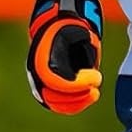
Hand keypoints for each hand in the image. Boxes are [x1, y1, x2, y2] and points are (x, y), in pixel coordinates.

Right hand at [26, 0, 102, 114]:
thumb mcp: (79, 34)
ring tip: (94, 94)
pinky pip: (55, 103)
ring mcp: (37, 80)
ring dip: (76, 102)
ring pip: (53, 102)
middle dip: (77, 96)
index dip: (76, 84)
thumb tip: (90, 65)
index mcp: (41, 56)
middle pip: (52, 95)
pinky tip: (88, 97)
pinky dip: (72, 105)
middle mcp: (35, 71)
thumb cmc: (70, 29)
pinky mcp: (44, 88)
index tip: (96, 77)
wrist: (57, 26)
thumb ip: (83, 48)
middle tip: (96, 89)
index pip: (53, 79)